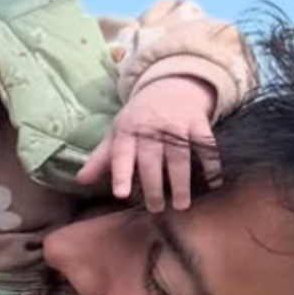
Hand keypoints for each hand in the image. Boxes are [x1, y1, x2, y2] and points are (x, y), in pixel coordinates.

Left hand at [77, 75, 219, 211]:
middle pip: (151, 160)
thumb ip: (101, 158)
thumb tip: (81, 180)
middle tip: (155, 208)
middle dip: (153, 186)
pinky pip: (205, 145)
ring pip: (179, 157)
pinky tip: (213, 183)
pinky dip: (211, 164)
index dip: (121, 174)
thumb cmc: (138, 118)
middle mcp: (151, 128)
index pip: (121, 154)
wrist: (169, 86)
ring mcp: (176, 124)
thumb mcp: (117, 133)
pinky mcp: (197, 122)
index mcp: (127, 131)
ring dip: (181, 182)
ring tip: (181, 204)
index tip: (121, 193)